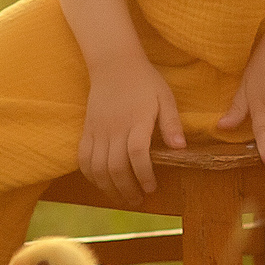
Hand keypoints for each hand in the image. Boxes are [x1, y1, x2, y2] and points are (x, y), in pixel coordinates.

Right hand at [80, 56, 186, 204]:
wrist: (113, 63)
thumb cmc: (144, 81)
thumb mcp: (165, 98)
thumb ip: (172, 124)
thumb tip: (181, 149)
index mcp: (136, 121)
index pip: (137, 154)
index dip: (144, 174)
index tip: (152, 187)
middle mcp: (114, 128)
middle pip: (115, 166)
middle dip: (127, 189)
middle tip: (138, 200)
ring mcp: (97, 130)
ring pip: (97, 167)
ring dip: (108, 187)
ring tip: (121, 198)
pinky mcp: (87, 130)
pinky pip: (83, 158)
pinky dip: (90, 175)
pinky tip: (102, 183)